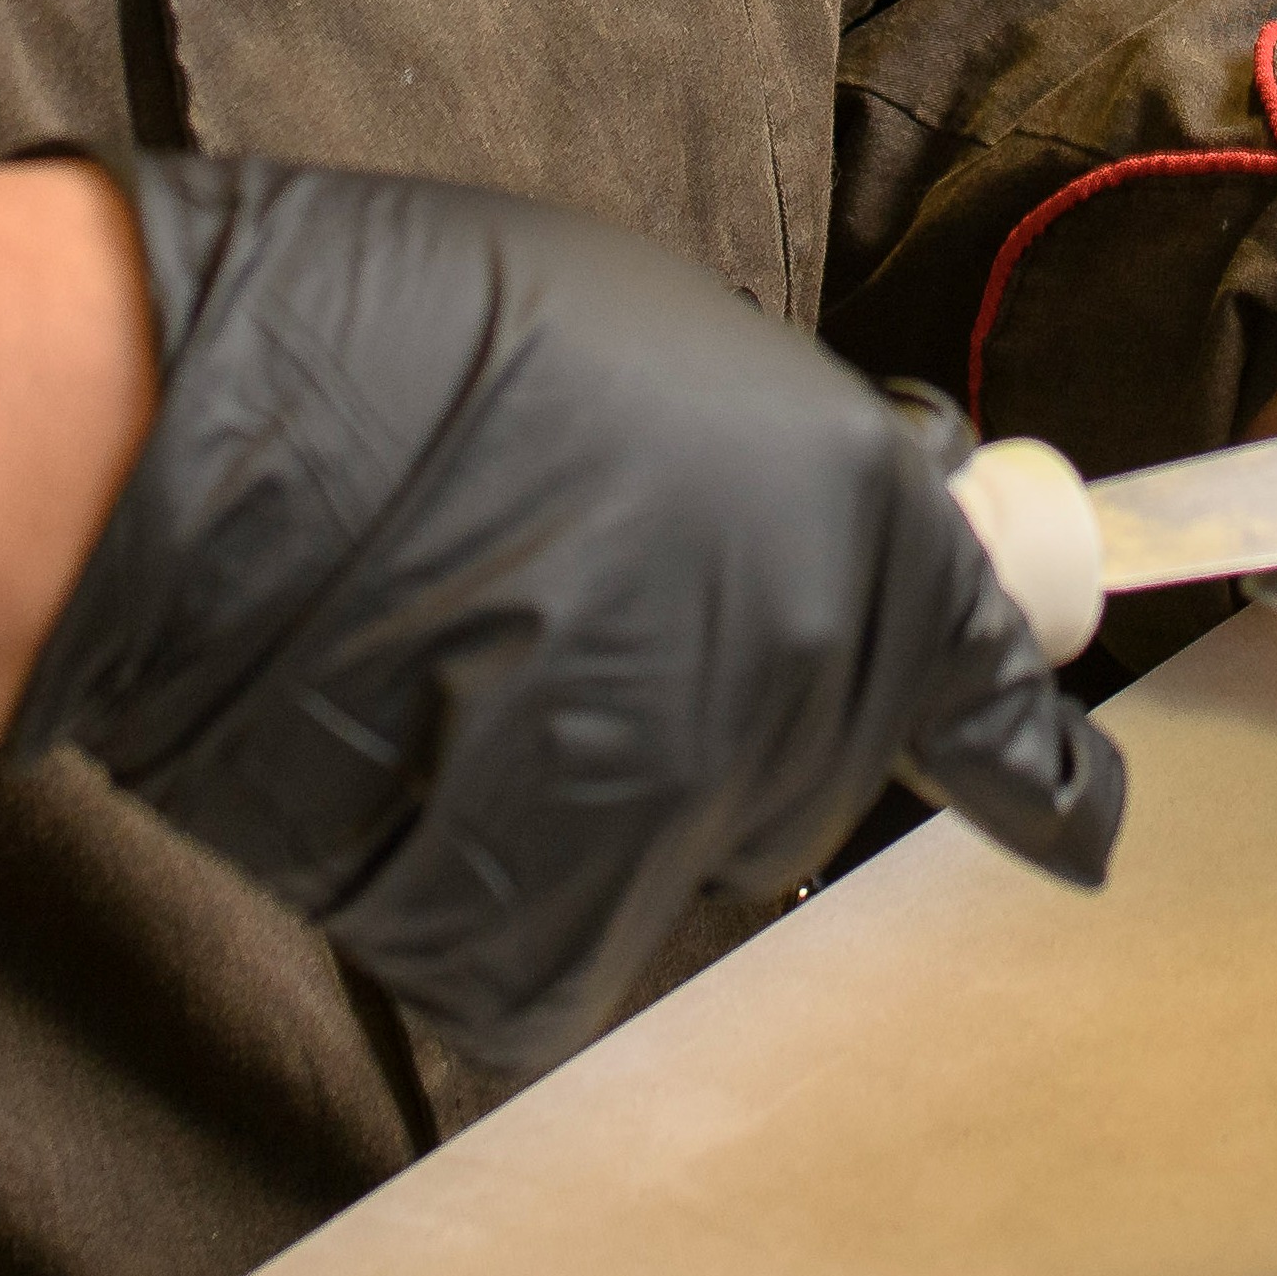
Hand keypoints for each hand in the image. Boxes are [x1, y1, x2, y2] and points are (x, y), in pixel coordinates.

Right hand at [11, 155, 1123, 1081]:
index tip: (1063, 803)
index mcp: (863, 530)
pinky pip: (564, 935)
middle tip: (591, 611)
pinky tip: (421, 760)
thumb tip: (822, 531)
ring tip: (477, 662)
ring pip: (693, 847)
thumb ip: (785, 470)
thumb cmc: (415, 341)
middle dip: (739, 705)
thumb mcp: (663, 340)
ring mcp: (684, 823)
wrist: (213, 444)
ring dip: (618, 787)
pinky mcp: (548, 934)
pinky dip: (505, 875)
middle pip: (821, 764)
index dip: (1026, 755)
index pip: (1000, 702)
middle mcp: (810, 687)